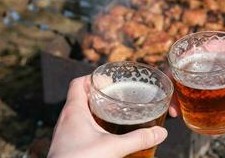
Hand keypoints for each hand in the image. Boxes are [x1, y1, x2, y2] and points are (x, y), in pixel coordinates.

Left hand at [48, 76, 167, 157]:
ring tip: (112, 110)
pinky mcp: (67, 142)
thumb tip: (160, 133)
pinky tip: (103, 131)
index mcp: (74, 110)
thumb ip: (137, 139)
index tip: (108, 80)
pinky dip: (90, 122)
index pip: (78, 83)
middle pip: (80, 95)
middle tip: (115, 94)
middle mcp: (66, 118)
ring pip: (79, 110)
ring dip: (94, 107)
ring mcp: (65, 131)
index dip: (92, 77)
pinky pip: (77, 124)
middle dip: (98, 93)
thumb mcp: (113, 147)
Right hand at [168, 33, 224, 115]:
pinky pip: (206, 105)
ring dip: (181, 103)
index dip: (174, 67)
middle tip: (172, 107)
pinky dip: (196, 112)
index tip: (169, 81)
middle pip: (184, 76)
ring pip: (191, 92)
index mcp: (215, 51)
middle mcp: (210, 67)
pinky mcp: (222, 98)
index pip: (188, 56)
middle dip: (173, 90)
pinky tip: (192, 120)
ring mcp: (215, 83)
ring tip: (177, 115)